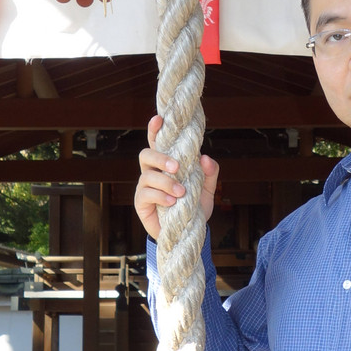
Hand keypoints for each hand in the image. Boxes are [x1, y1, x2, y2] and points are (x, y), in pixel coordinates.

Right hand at [134, 115, 219, 240]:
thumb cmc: (194, 206)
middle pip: (146, 154)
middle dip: (160, 158)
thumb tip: (205, 157)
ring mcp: (145, 186)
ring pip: (147, 175)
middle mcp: (153, 171)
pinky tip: (173, 202)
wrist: (188, 231)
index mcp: (167, 163)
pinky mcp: (141, 202)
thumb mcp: (208, 189)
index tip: (159, 118)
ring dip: (166, 182)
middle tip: (177, 167)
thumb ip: (210, 173)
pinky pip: (146, 193)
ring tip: (182, 192)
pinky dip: (161, 196)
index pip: (158, 142)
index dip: (155, 129)